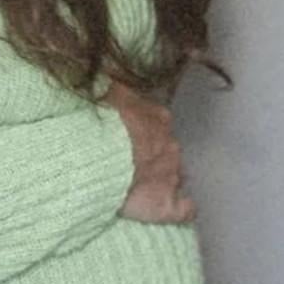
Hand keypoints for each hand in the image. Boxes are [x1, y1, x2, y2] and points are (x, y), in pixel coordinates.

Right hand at [103, 80, 195, 225]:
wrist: (98, 154)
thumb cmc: (100, 121)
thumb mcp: (106, 91)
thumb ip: (113, 89)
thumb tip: (109, 74)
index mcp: (157, 117)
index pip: (157, 125)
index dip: (143, 134)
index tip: (128, 140)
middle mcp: (170, 144)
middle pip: (167, 151)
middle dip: (154, 158)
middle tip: (131, 165)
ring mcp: (172, 175)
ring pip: (175, 176)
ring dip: (164, 180)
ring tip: (143, 189)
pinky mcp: (166, 204)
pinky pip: (184, 209)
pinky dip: (182, 209)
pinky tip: (175, 210)